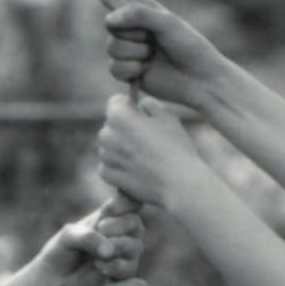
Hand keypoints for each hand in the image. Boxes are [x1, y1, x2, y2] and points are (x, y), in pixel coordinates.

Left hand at [37, 200, 145, 285]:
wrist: (54, 281)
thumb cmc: (60, 252)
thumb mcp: (68, 236)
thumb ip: (89, 237)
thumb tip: (111, 251)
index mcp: (108, 216)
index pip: (128, 201)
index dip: (124, 203)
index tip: (107, 209)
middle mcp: (120, 233)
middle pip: (135, 224)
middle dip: (120, 226)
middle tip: (102, 229)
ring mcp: (124, 254)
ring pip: (136, 247)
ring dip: (119, 247)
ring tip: (97, 254)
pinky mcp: (123, 275)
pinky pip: (131, 269)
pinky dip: (116, 267)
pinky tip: (100, 267)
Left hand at [91, 96, 203, 216]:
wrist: (178, 183)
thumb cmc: (176, 147)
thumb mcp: (168, 116)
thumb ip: (150, 104)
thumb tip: (141, 105)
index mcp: (119, 115)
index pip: (115, 102)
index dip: (129, 106)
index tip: (141, 114)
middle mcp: (106, 134)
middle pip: (111, 125)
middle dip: (124, 128)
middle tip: (147, 138)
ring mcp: (106, 156)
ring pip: (109, 146)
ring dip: (121, 147)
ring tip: (145, 155)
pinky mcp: (108, 175)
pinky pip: (108, 165)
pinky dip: (119, 166)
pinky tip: (138, 168)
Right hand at [102, 0, 231, 113]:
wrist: (199, 79)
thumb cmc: (189, 46)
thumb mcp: (167, 23)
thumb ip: (139, 14)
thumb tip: (109, 19)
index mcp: (140, 9)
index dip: (115, 3)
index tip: (132, 11)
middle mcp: (130, 28)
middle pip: (109, 24)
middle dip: (135, 34)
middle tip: (155, 39)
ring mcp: (127, 50)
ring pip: (112, 47)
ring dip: (136, 53)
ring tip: (154, 56)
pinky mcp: (126, 71)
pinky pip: (114, 68)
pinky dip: (133, 69)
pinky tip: (148, 70)